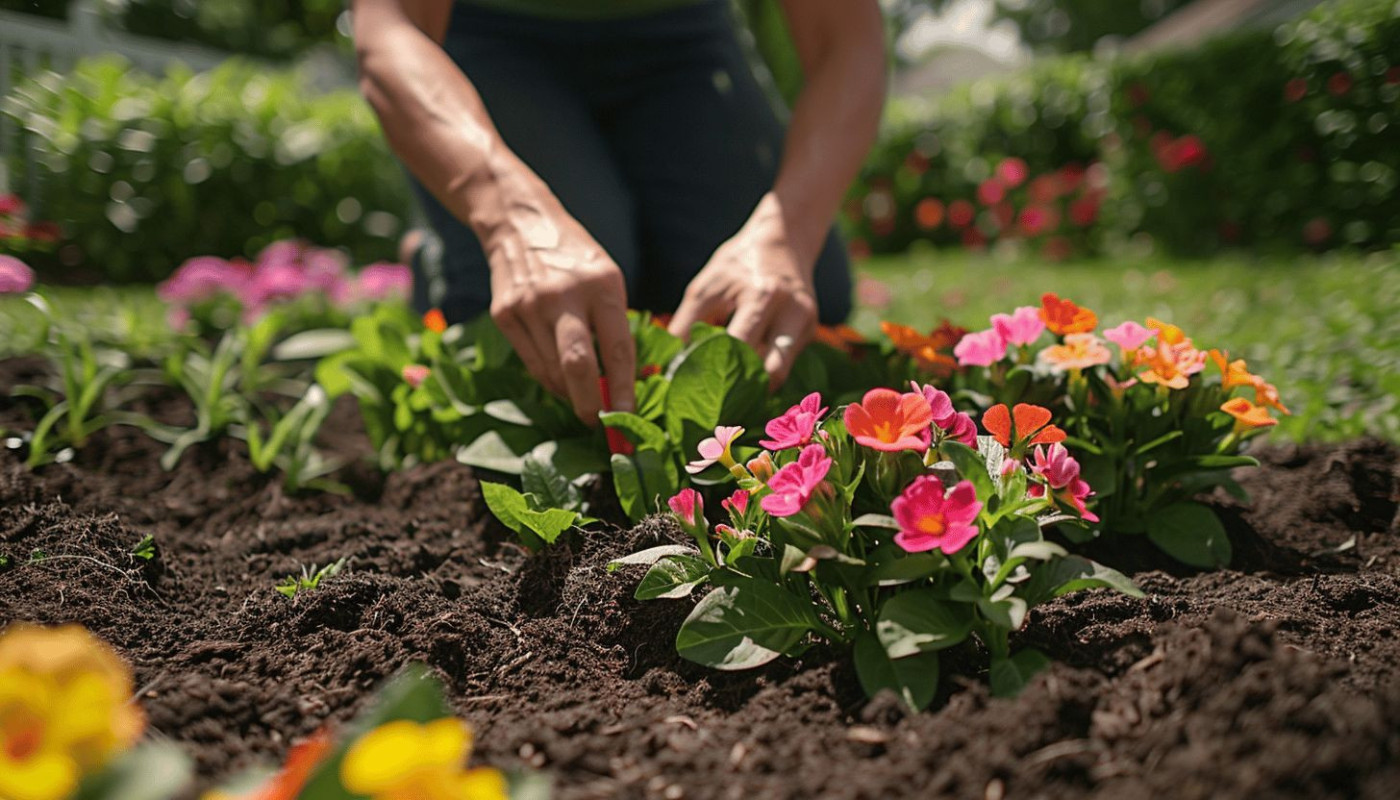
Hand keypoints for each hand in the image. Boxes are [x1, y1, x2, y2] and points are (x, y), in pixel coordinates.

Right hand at [485, 204, 634, 424]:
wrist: (520, 225)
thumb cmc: (576, 259)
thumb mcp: (608, 279)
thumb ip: (616, 325)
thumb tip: (624, 382)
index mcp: (601, 285)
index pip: (617, 349)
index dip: (623, 390)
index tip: (628, 419)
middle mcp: (563, 295)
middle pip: (578, 365)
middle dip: (589, 404)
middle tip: (598, 424)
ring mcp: (529, 305)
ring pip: (551, 371)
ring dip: (569, 393)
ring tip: (581, 398)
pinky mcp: (504, 314)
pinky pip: (531, 362)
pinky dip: (548, 378)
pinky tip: (559, 379)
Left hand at [669, 197, 818, 387]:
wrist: (786, 239)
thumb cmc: (737, 264)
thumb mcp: (704, 289)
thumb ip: (684, 327)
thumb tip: (667, 368)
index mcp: (762, 296)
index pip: (738, 349)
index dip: (713, 373)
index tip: (689, 390)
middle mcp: (792, 311)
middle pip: (770, 372)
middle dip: (740, 392)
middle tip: (712, 406)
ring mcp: (806, 324)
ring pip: (781, 375)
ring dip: (754, 388)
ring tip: (726, 399)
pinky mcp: (810, 332)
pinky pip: (785, 364)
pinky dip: (763, 375)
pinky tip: (743, 380)